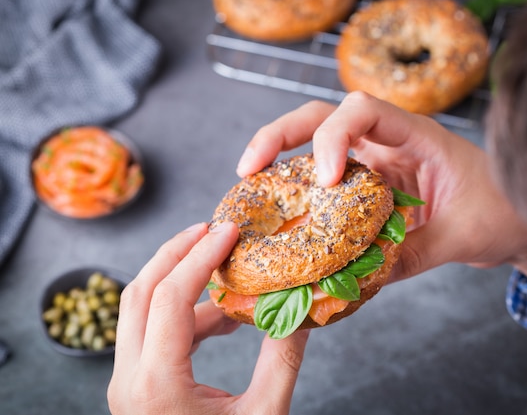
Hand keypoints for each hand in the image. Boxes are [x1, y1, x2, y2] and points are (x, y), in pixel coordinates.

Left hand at [107, 222, 309, 414]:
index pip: (169, 298)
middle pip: (139, 291)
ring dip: (182, 282)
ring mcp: (126, 383)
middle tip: (214, 229)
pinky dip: (185, 314)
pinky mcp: (135, 386)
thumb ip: (282, 357)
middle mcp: (128, 379)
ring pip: (140, 309)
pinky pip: (152, 332)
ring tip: (229, 273)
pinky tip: (226, 318)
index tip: (229, 230)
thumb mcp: (264, 414)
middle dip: (177, 252)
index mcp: (155, 386)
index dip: (200, 256)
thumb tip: (303, 307)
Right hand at [237, 91, 526, 279]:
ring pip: (318, 146)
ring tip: (250, 190)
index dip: (332, 136)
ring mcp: (377, 164)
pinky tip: (283, 218)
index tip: (323, 179)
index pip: (361, 110)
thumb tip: (356, 280)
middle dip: (280, 136)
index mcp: (417, 136)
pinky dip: (301, 194)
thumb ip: (411, 255)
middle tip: (248, 168)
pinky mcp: (371, 188)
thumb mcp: (461, 236)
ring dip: (281, 162)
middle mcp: (390, 142)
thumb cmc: (503, 214)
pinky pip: (328, 184)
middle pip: (323, 117)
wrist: (518, 221)